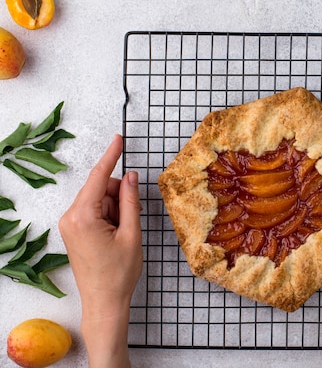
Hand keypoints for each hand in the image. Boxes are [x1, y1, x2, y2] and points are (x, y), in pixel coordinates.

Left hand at [59, 134, 141, 367]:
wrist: (103, 302)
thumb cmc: (118, 273)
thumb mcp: (131, 233)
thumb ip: (130, 201)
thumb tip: (130, 176)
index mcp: (83, 216)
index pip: (99, 177)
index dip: (111, 156)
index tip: (119, 139)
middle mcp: (70, 217)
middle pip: (100, 188)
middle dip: (120, 196)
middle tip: (132, 220)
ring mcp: (69, 224)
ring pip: (98, 199)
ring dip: (115, 208)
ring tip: (123, 233)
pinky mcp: (73, 230)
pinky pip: (93, 210)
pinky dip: (108, 215)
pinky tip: (116, 233)